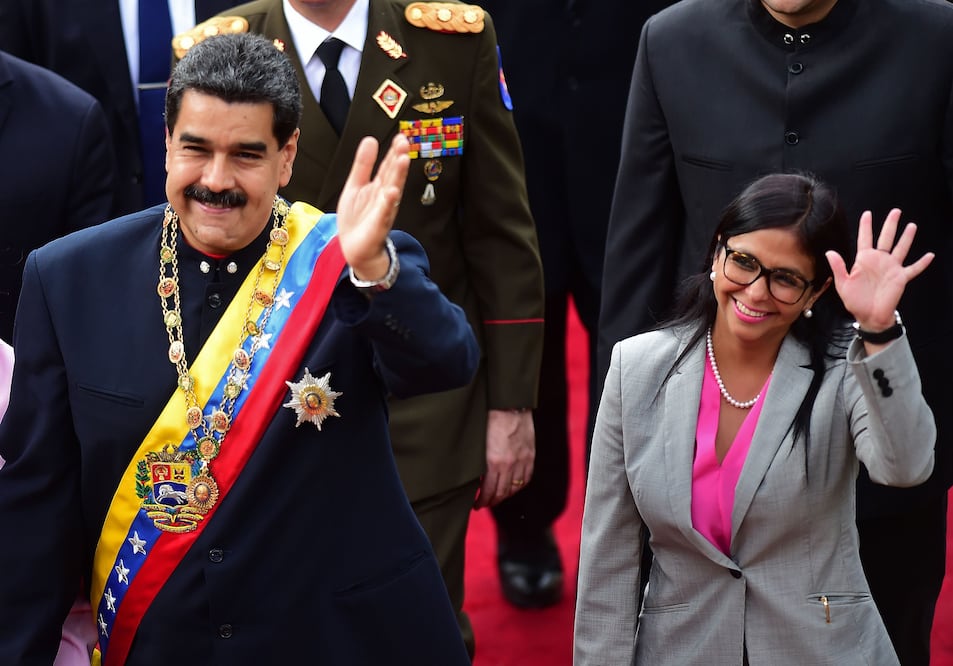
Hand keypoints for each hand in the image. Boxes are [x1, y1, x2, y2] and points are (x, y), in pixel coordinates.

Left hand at [336, 134, 409, 279]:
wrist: (354, 248)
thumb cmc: (357, 219)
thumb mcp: (355, 186)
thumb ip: (363, 165)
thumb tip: (370, 140)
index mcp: (379, 186)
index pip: (388, 165)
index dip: (393, 151)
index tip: (400, 137)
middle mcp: (385, 196)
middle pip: (393, 175)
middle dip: (398, 159)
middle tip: (404, 142)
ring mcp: (383, 210)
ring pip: (392, 190)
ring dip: (398, 176)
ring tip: (402, 160)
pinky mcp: (378, 225)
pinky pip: (384, 212)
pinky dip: (388, 202)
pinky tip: (392, 192)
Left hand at [473, 409, 534, 508]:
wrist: (510, 404)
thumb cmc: (490, 418)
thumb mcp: (479, 443)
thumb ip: (479, 462)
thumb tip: (475, 477)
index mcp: (493, 462)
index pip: (488, 491)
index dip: (482, 501)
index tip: (477, 504)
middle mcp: (509, 464)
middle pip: (502, 492)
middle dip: (492, 501)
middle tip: (485, 504)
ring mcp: (522, 460)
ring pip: (515, 487)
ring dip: (506, 496)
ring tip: (498, 497)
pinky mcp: (530, 455)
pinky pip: (527, 477)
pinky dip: (520, 486)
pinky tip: (514, 487)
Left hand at [826, 208, 933, 330]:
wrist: (868, 316)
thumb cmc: (855, 301)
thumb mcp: (843, 284)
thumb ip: (838, 267)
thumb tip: (829, 252)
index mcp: (864, 260)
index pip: (865, 239)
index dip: (866, 226)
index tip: (867, 213)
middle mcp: (879, 261)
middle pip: (886, 238)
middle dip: (890, 224)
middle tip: (896, 211)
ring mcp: (891, 268)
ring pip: (901, 248)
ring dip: (906, 237)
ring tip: (911, 225)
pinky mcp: (901, 278)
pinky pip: (914, 269)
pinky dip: (922, 263)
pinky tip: (930, 255)